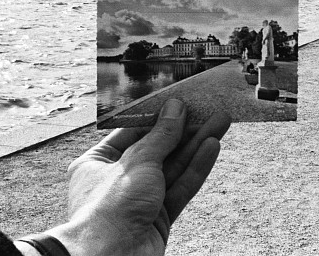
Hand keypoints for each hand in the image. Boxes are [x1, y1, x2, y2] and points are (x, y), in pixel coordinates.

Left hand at [46, 100, 230, 255]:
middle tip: (208, 109)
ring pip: (175, 166)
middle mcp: (119, 180)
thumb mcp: (137, 162)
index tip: (179, 101)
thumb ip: (161, 135)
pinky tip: (212, 146)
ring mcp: (141, 199)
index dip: (157, 116)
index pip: (132, 132)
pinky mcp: (160, 217)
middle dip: (185, 129)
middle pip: (158, 148)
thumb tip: (176, 109)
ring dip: (197, 144)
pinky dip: (197, 167)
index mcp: (98, 163)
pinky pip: (181, 186)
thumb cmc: (108, 210)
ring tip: (221, 122)